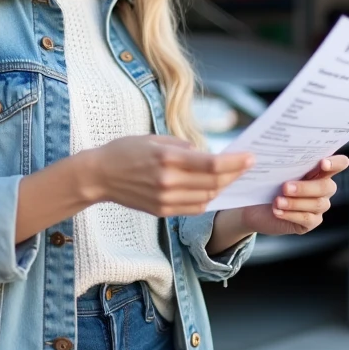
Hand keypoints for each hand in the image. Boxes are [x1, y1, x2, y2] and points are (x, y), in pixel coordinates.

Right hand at [83, 135, 252, 216]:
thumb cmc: (124, 151)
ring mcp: (165, 199)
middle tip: (246, 166)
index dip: (235, 163)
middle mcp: (168, 181)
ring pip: (207, 198)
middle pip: (214, 183)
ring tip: (230, 177)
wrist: (98, 176)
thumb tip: (206, 153)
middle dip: (234, 174)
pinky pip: (194, 208)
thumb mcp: (154, 138)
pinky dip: (207, 199)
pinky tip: (212, 189)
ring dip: (222, 188)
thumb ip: (183, 146)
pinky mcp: (162, 211)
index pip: (212, 165)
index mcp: (167, 158)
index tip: (250, 157)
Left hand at [237, 154, 348, 235]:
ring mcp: (318, 205)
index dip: (335, 163)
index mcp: (319, 170)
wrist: (255, 208)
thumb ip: (276, 161)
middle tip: (285, 187)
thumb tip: (261, 155)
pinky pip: (307, 219)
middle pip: (327, 186)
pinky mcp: (311, 222)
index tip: (322, 163)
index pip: (339, 164)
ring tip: (277, 201)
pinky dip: (291, 214)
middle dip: (306, 187)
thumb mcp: (272, 170)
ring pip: (317, 204)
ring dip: (295, 202)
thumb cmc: (267, 183)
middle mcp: (323, 187)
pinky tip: (277, 211)